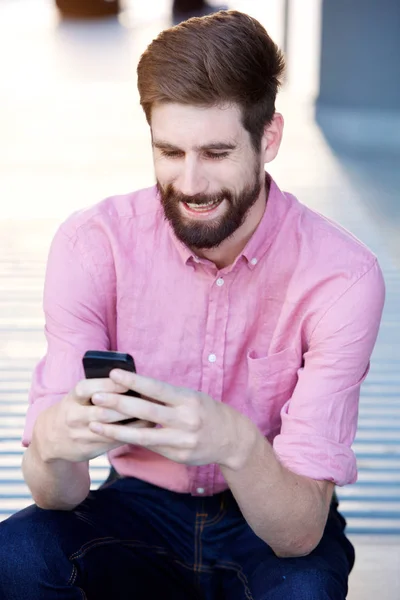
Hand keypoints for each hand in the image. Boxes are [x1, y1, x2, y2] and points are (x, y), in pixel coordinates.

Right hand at [35, 377, 152, 463]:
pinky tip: (146, 426)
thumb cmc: (75, 407)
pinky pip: (114, 441)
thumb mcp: (78, 395)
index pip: (88, 389)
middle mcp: (74, 416)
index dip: (108, 385)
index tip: (129, 381)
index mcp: (72, 398)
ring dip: (133, 421)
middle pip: (102, 411)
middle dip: (126, 406)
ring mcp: (81, 435)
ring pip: (111, 429)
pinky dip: (132, 433)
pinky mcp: (89, 449)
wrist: (50, 438)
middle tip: (148, 399)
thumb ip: (98, 388)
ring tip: (152, 413)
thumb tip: (131, 379)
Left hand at [88, 369, 256, 468]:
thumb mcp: (191, 397)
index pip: (156, 388)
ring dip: (116, 430)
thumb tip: (134, 387)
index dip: (134, 381)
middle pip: (146, 411)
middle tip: (96, 397)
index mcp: (188, 399)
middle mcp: (185, 419)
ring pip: (143, 435)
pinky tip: (112, 437)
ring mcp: (182, 440)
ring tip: (94, 423)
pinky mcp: (178, 455)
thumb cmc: (206, 411)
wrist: (231, 439)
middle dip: (118, 404)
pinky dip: (130, 441)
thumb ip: (166, 396)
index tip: (113, 374)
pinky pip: (150, 447)